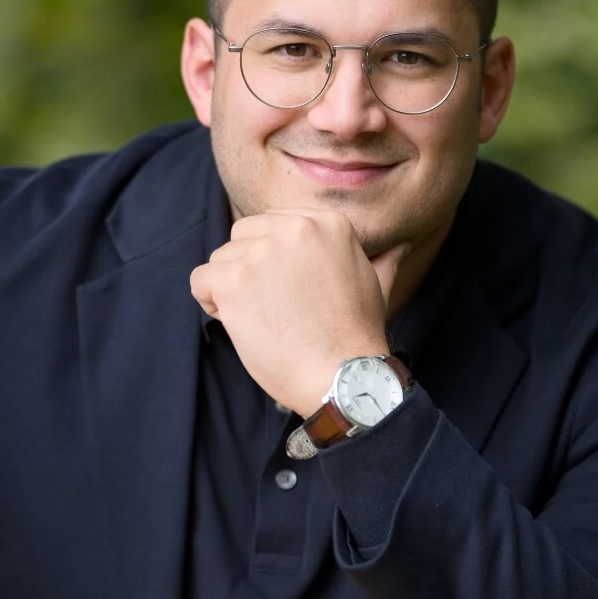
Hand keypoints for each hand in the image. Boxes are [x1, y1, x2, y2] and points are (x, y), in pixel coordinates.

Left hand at [190, 209, 406, 416]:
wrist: (343, 376)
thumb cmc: (356, 336)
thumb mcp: (376, 285)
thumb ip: (380, 259)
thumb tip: (398, 247)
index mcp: (326, 222)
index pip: (274, 225)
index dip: (274, 261)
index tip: (291, 292)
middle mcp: (294, 228)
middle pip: (243, 236)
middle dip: (249, 269)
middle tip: (273, 308)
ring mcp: (261, 252)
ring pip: (221, 259)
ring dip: (231, 289)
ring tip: (262, 320)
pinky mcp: (234, 280)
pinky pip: (200, 281)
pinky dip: (211, 304)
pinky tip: (240, 324)